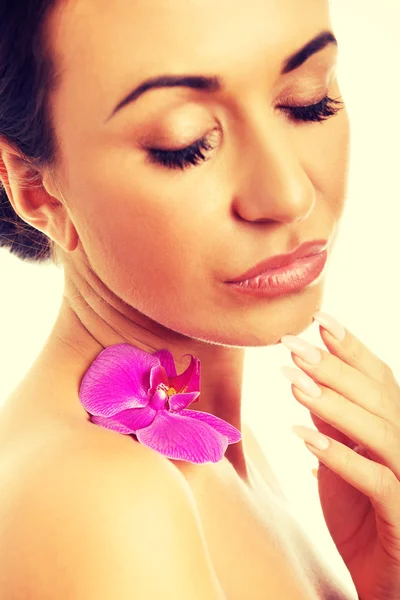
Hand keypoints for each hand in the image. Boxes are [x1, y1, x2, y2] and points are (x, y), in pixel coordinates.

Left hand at [280, 312, 399, 599]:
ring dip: (334, 405)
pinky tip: (303, 436)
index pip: (378, 378)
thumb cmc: (359, 510)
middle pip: (377, 398)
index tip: (319, 319)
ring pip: (380, 432)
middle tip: (294, 345)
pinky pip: (376, 480)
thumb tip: (304, 376)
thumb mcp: (339, 455)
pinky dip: (339, 456)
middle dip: (334, 368)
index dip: (351, 348)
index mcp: (392, 427)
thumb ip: (331, 419)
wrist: (379, 572)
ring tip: (294, 382)